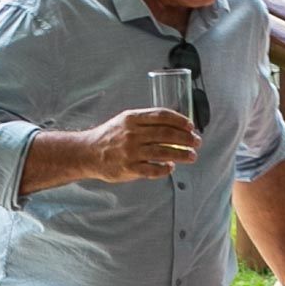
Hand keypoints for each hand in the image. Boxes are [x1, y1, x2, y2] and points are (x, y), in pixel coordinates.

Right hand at [82, 109, 200, 181]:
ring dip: (182, 154)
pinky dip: (165, 169)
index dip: (180, 120)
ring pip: (163, 152)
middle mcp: (131, 134)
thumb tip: (175, 124)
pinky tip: (171, 167)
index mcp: (131, 119)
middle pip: (166, 134)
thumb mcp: (125, 121)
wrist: (86, 152)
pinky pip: (153, 170)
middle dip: (186, 138)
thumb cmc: (110, 136)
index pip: (161, 115)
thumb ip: (146, 121)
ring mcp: (130, 152)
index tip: (191, 126)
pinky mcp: (129, 168)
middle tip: (197, 142)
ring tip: (192, 156)